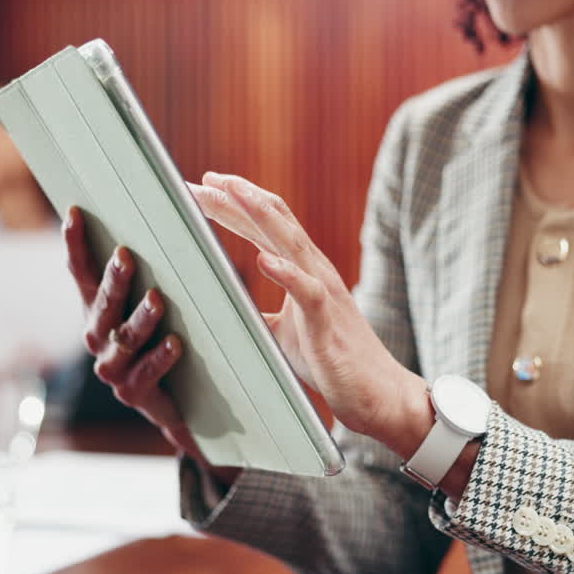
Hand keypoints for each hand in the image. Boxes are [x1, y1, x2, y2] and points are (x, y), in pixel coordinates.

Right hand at [63, 207, 237, 481]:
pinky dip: (161, 356)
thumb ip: (145, 274)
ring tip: (158, 299)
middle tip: (126, 256)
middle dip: (114, 281)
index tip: (75, 212)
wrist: (177, 401)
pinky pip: (147, 372)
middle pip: (103, 305)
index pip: (80, 272)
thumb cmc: (162, 339)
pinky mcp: (133, 392)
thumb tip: (162, 223)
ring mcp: (112, 367)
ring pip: (125, 338)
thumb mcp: (149, 306)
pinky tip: (176, 343)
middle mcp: (96, 337)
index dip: (75, 244)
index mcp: (95, 310)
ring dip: (142, 318)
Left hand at [189, 173, 425, 448]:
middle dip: (236, 198)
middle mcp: (314, 269)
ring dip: (258, 214)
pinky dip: (285, 272)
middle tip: (199, 181)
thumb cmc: (329, 360)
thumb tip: (222, 308)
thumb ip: (256, 312)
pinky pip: (307, 290)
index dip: (234, 203)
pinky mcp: (328, 320)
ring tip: (230, 192)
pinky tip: (262, 258)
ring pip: (291, 242)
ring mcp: (324, 291)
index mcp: (303, 269)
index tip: (201, 186)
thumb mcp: (280, 332)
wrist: (375, 392)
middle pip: (273, 220)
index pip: (266, 224)